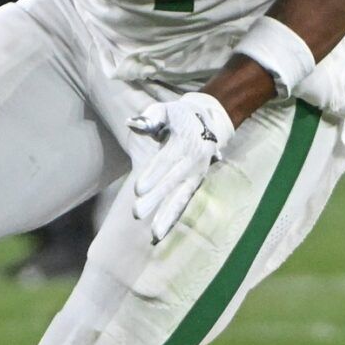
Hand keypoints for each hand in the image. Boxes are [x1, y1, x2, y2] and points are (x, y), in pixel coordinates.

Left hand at [128, 91, 231, 243]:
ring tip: (154, 234)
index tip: (138, 191)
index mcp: (184, 141)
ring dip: (168, 216)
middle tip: (137, 213)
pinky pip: (184, 202)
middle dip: (156, 199)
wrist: (210, 120)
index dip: (153, 175)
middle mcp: (193, 160)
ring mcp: (196, 174)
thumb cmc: (179, 116)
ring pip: (181, 197)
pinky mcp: (196, 184)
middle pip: (172, 182)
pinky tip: (161, 233)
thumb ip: (151, 117)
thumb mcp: (166, 110)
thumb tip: (134, 123)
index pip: (166, 160)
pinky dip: (174, 217)